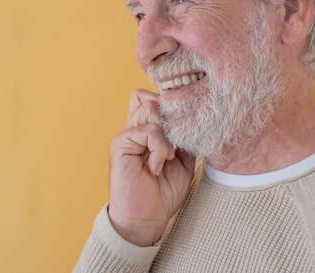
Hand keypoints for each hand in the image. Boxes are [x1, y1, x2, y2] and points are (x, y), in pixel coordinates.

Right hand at [108, 89, 195, 246]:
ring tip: (168, 156)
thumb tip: (194, 119)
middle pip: (152, 97)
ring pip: (151, 107)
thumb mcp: (184, 161)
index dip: (171, 104)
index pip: (154, 97)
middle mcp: (135, 128)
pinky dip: (159, 147)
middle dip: (171, 116)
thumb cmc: (163, 192)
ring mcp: (127, 134)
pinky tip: (157, 165)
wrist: (146, 218)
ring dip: (166, 132)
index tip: (186, 123)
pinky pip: (147, 130)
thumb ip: (185, 138)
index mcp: (147, 130)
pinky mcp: (120, 144)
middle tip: (178, 142)